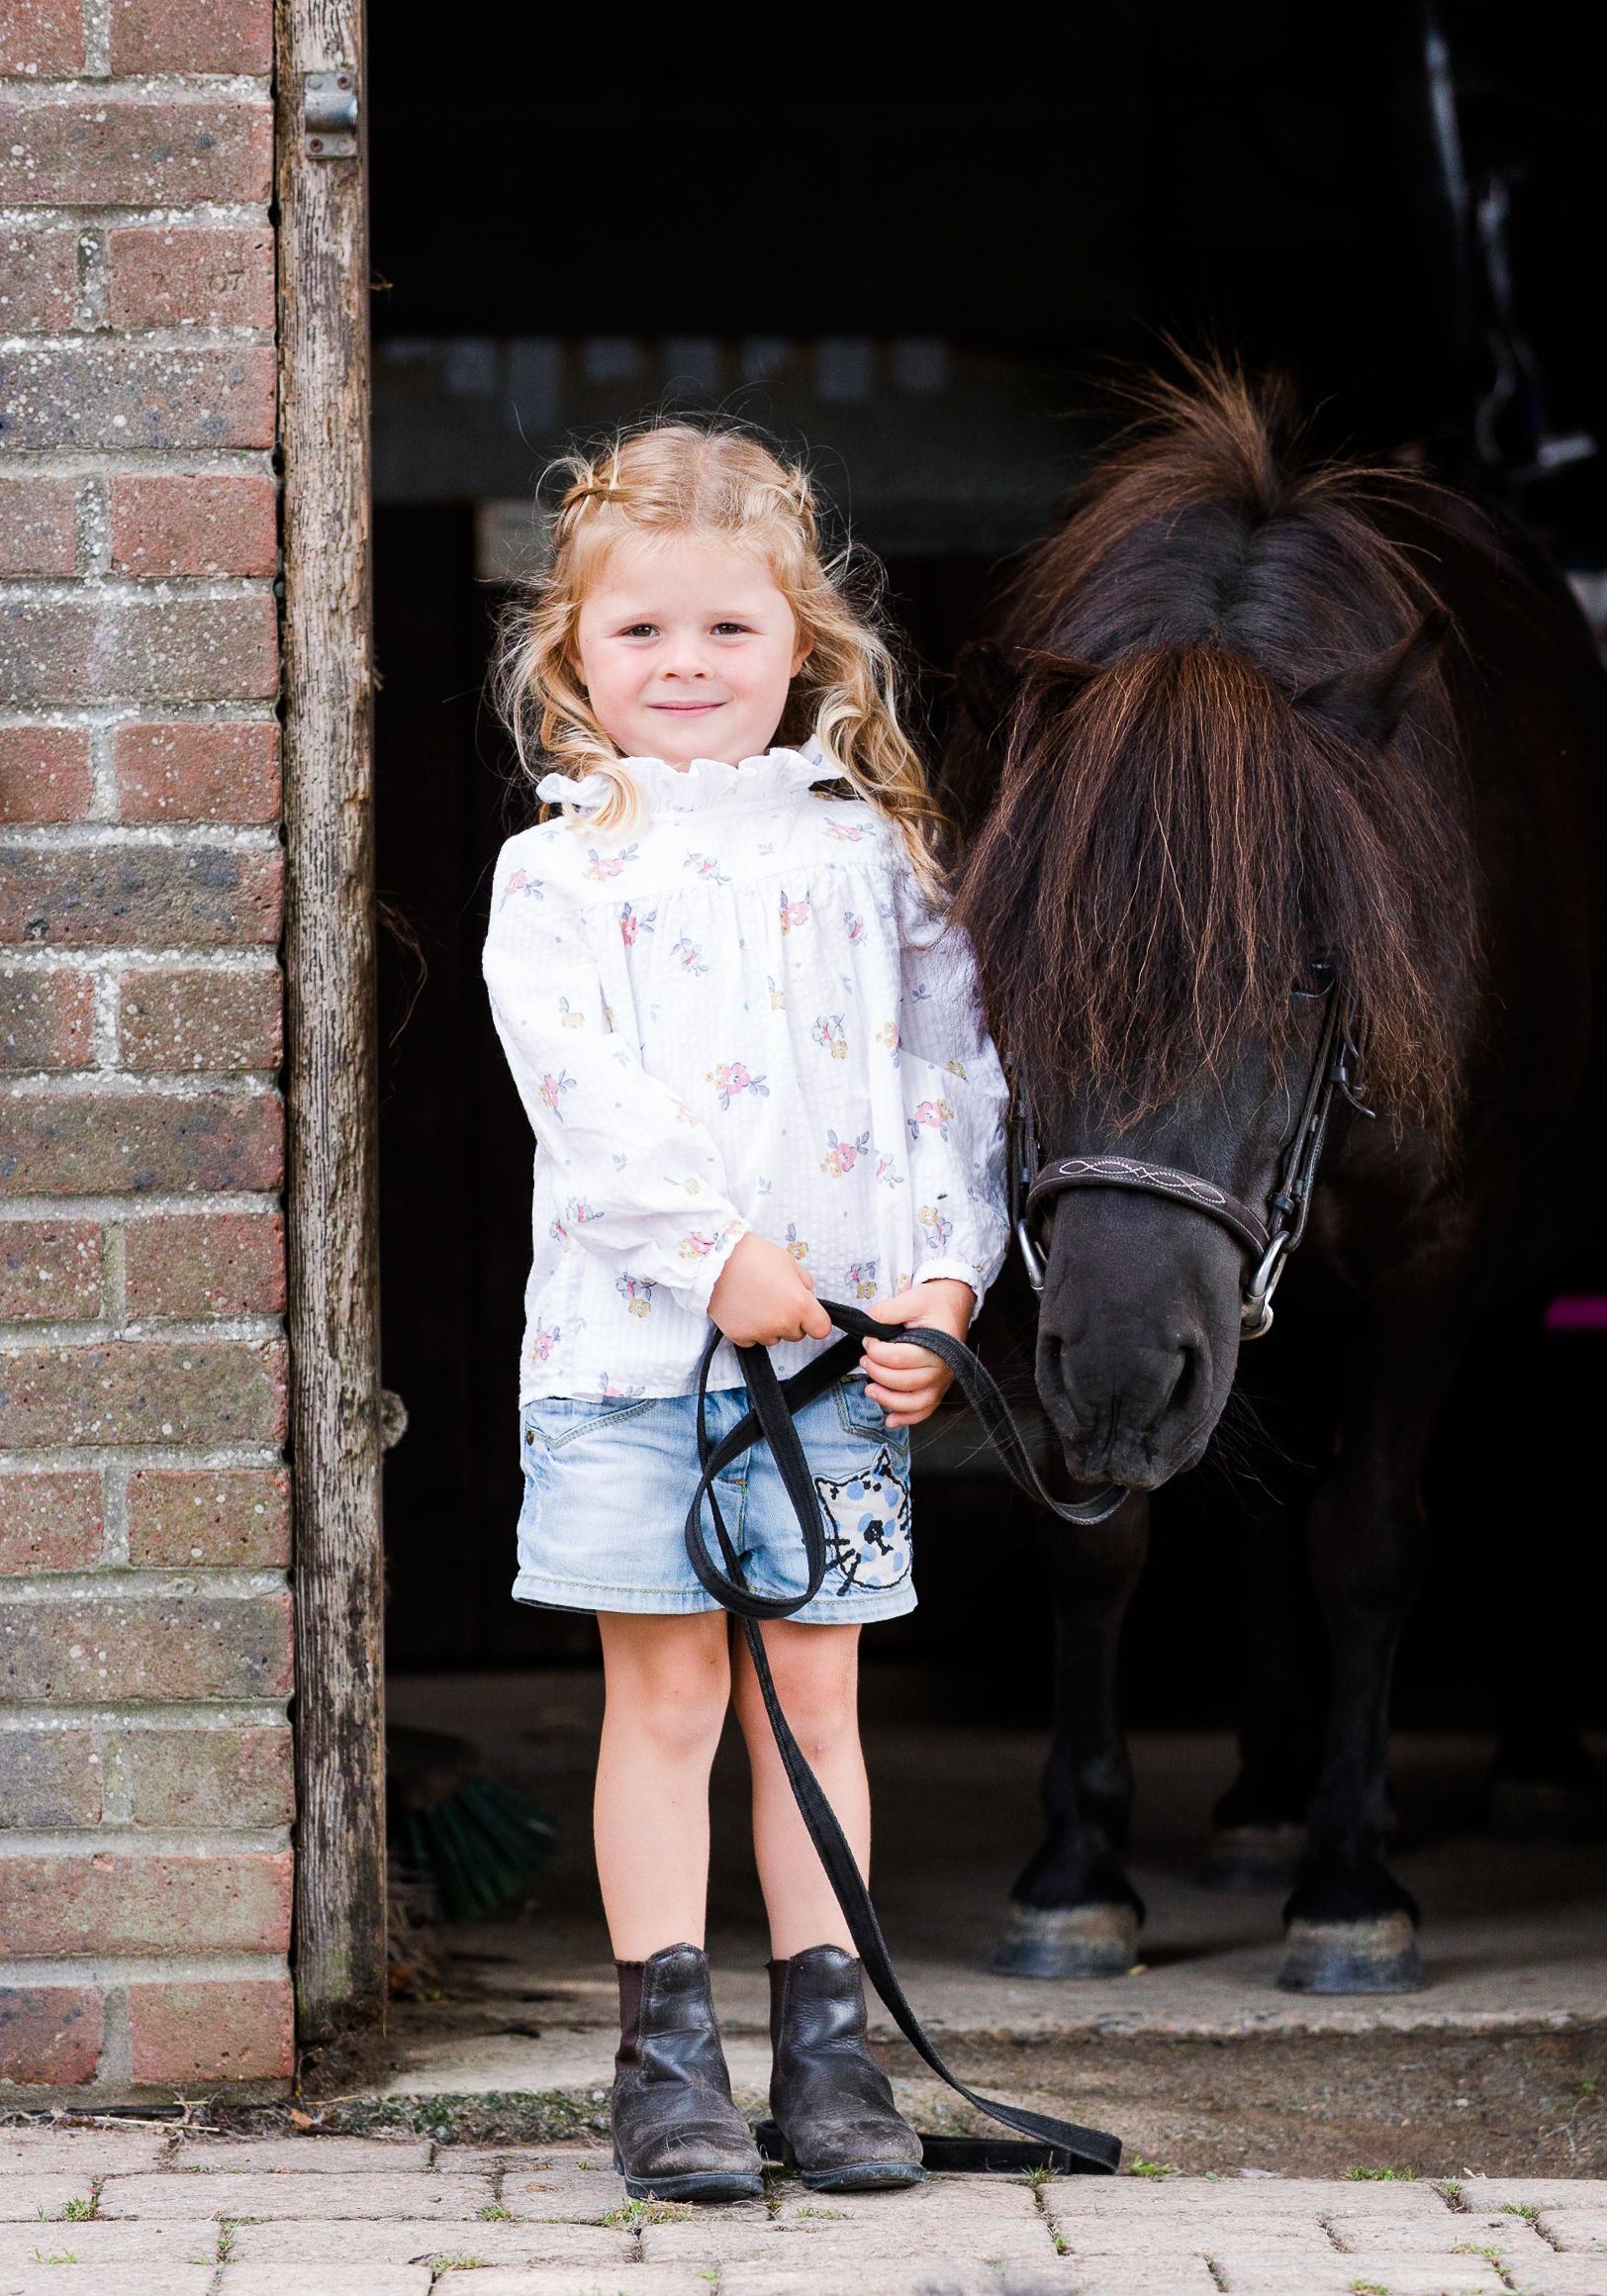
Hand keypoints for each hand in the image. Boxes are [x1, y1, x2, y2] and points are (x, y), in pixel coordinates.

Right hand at [708, 1232, 833, 1347]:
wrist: (715, 1260)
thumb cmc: (753, 1256)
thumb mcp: (789, 1262)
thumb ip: (805, 1284)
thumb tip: (808, 1298)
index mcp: (800, 1305)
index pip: (821, 1329)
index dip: (816, 1321)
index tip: (810, 1315)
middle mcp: (782, 1323)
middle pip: (797, 1334)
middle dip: (791, 1320)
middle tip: (775, 1298)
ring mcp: (760, 1333)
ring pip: (774, 1338)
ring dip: (770, 1325)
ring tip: (756, 1300)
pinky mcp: (740, 1337)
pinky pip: (753, 1340)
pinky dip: (750, 1328)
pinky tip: (743, 1308)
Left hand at [859, 1278, 975, 1426]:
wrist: (954, 1303)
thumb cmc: (935, 1302)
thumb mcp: (912, 1298)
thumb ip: (888, 1310)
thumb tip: (868, 1322)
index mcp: (937, 1346)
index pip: (900, 1357)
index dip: (877, 1352)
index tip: (868, 1341)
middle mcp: (941, 1368)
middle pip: (905, 1381)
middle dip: (878, 1373)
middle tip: (864, 1360)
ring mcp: (941, 1381)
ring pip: (914, 1402)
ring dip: (889, 1400)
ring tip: (870, 1390)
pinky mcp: (938, 1387)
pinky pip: (925, 1410)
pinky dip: (907, 1418)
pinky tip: (890, 1420)